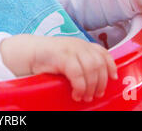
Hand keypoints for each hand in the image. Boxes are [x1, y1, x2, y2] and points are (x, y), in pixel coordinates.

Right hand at [0, 35, 117, 101]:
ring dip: (91, 87)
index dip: (110, 65)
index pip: (103, 53)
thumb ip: (81, 62)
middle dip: (100, 82)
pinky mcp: (63, 56)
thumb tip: (96, 80)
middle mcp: (79, 45)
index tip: (113, 78)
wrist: (28, 52)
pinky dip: (80, 87)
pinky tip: (76, 94)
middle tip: (96, 95)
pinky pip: (78, 74)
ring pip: (91, 70)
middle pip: (99, 64)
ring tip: (85, 97)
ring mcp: (71, 49)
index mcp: (82, 44)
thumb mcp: (68, 57)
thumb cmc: (47, 58)